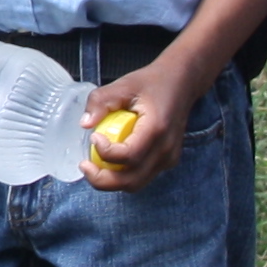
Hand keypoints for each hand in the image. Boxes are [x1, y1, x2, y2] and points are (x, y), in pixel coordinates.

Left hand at [77, 58, 195, 193]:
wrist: (181, 84)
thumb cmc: (152, 83)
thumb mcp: (123, 85)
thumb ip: (101, 101)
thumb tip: (85, 124)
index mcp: (157, 129)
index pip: (130, 156)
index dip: (106, 153)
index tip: (93, 137)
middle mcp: (166, 149)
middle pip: (132, 180)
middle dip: (103, 180)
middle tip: (84, 166)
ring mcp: (168, 158)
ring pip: (136, 183)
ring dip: (111, 180)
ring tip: (93, 165)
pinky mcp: (166, 161)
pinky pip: (141, 177)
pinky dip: (122, 175)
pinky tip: (110, 161)